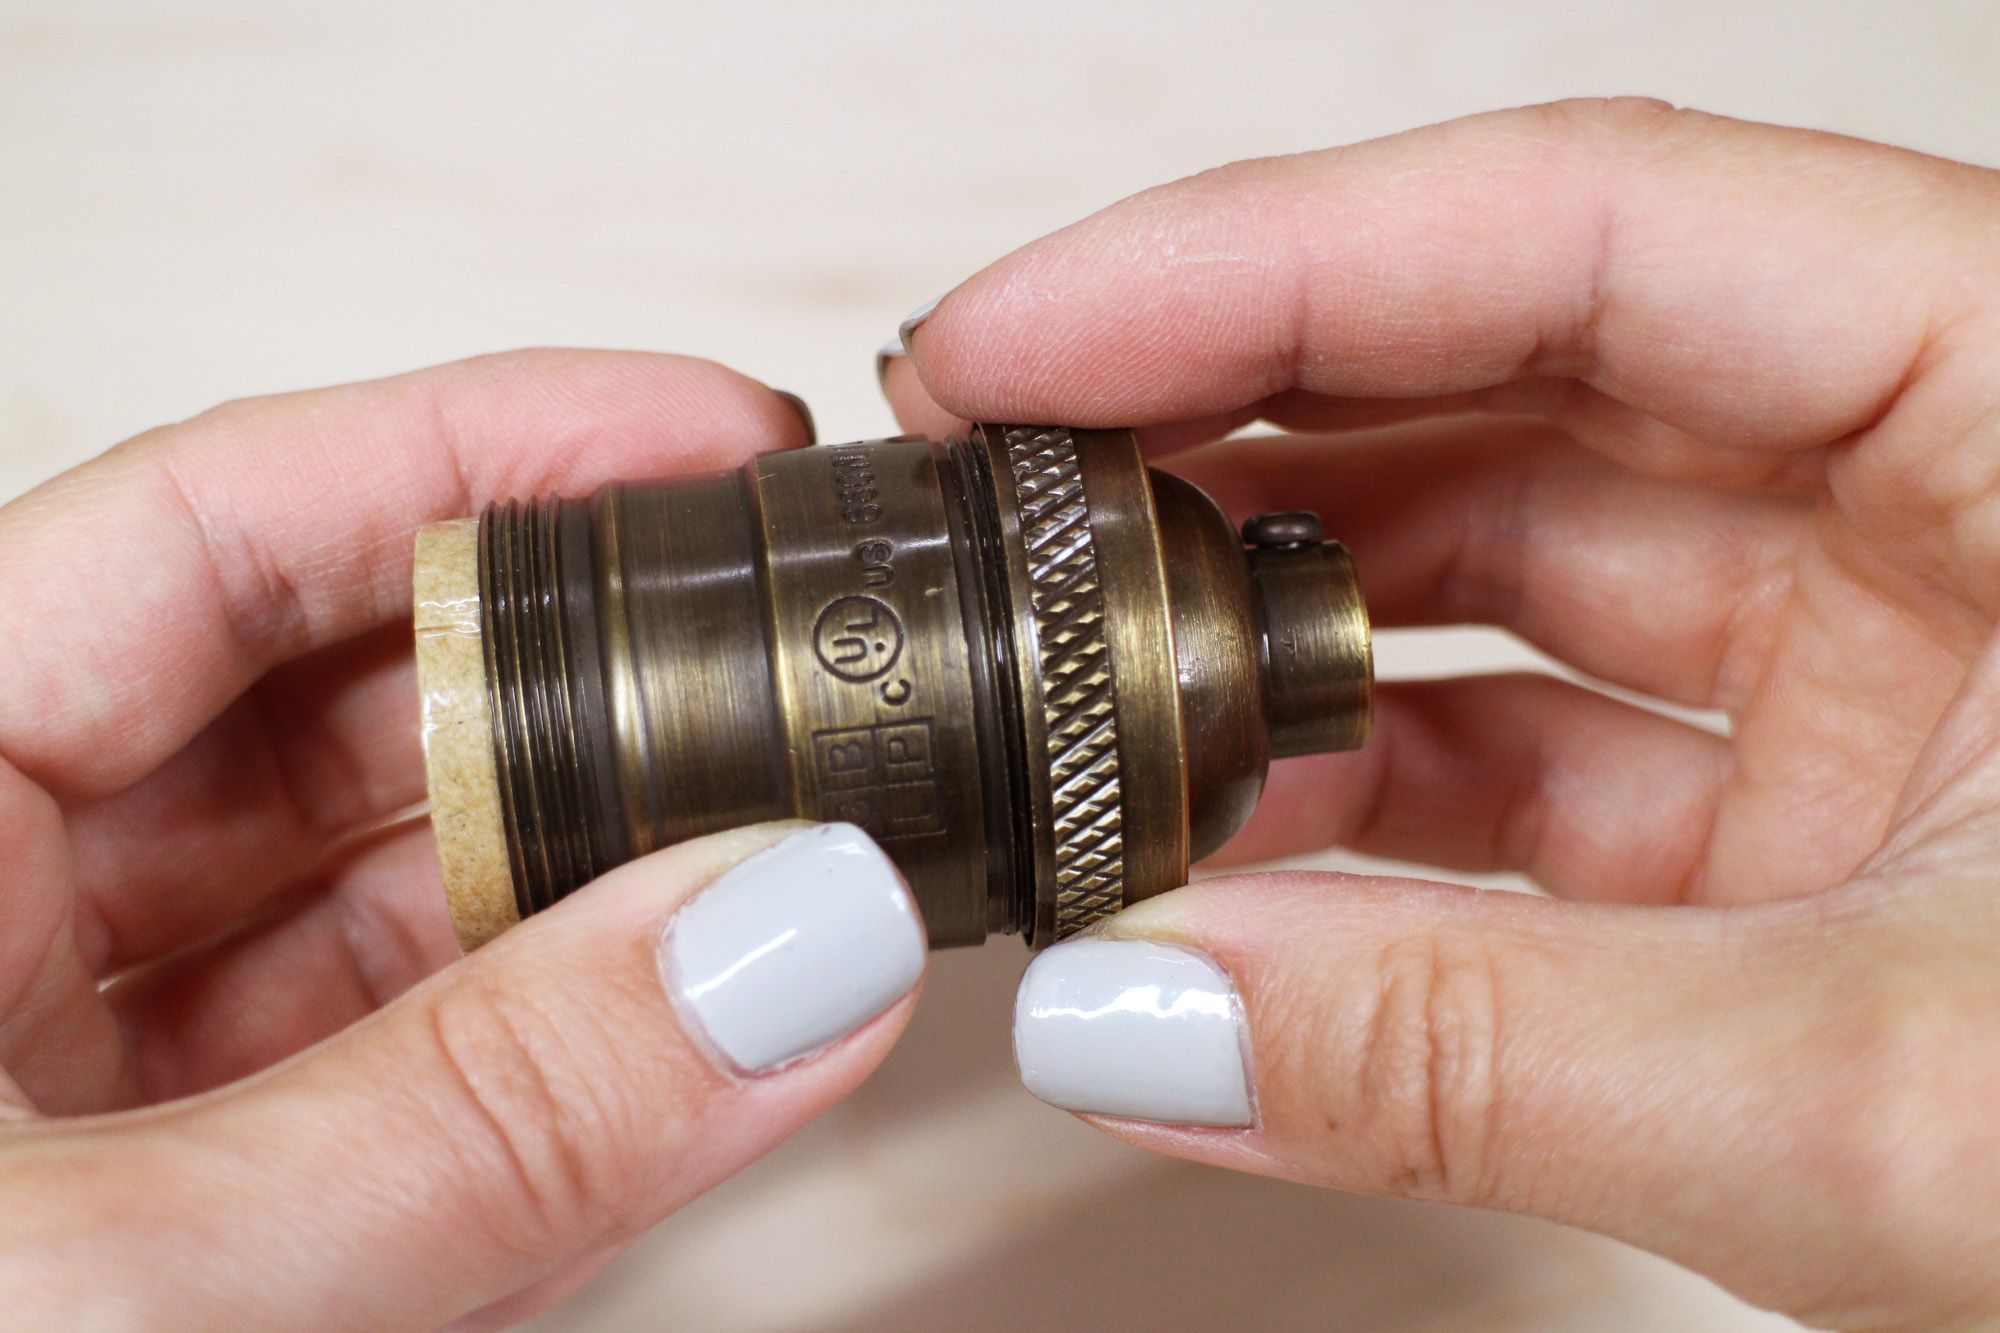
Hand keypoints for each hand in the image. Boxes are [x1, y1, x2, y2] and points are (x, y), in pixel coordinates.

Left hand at [0, 352, 924, 1327]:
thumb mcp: (100, 1297)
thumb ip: (476, 1124)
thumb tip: (790, 944)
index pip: (215, 531)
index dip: (482, 447)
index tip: (709, 428)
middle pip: (333, 697)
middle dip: (583, 661)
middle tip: (796, 645)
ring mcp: (80, 1080)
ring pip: (391, 900)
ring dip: (602, 873)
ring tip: (800, 832)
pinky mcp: (175, 1225)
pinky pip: (403, 1078)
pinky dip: (558, 1053)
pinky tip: (702, 1020)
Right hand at [884, 100, 1999, 1328]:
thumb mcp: (1924, 1100)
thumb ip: (1493, 1054)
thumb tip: (1145, 1015)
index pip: (1583, 226)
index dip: (1256, 259)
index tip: (1019, 335)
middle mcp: (1953, 496)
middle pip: (1506, 367)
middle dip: (1224, 419)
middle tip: (994, 484)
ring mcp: (1879, 660)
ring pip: (1498, 569)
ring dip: (1276, 631)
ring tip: (1080, 690)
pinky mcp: (1822, 820)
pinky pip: (1532, 758)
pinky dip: (1366, 809)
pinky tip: (1230, 856)